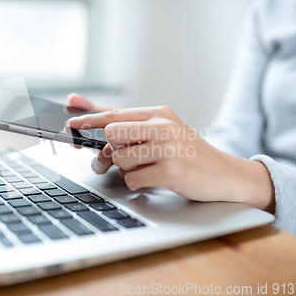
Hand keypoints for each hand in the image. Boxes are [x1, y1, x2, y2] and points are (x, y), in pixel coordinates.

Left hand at [68, 106, 274, 211]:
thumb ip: (129, 125)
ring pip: (120, 159)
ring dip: (128, 169)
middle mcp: (162, 125)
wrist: (224, 173)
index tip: (71, 123)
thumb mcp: (162, 131)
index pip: (115, 113)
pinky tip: (155, 178)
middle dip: (114, 150)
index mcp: (158, 113)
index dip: (89, 119)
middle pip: (112, 134)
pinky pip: (133, 179)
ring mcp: (167, 147)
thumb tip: (89, 113)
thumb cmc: (187, 153)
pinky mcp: (170, 169)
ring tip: (150, 166)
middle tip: (128, 155)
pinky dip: (138, 183)